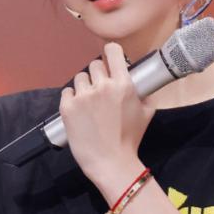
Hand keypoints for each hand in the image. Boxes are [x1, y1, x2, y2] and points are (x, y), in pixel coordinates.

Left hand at [59, 42, 155, 185]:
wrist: (110, 162)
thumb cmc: (130, 139)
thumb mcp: (147, 112)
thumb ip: (144, 92)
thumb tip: (141, 80)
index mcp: (123, 84)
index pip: (112, 51)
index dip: (110, 53)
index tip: (110, 59)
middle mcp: (102, 86)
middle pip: (95, 65)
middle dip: (98, 75)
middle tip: (101, 91)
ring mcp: (83, 96)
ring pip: (80, 78)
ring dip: (85, 86)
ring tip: (90, 103)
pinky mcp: (67, 107)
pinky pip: (67, 91)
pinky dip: (72, 98)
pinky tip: (79, 110)